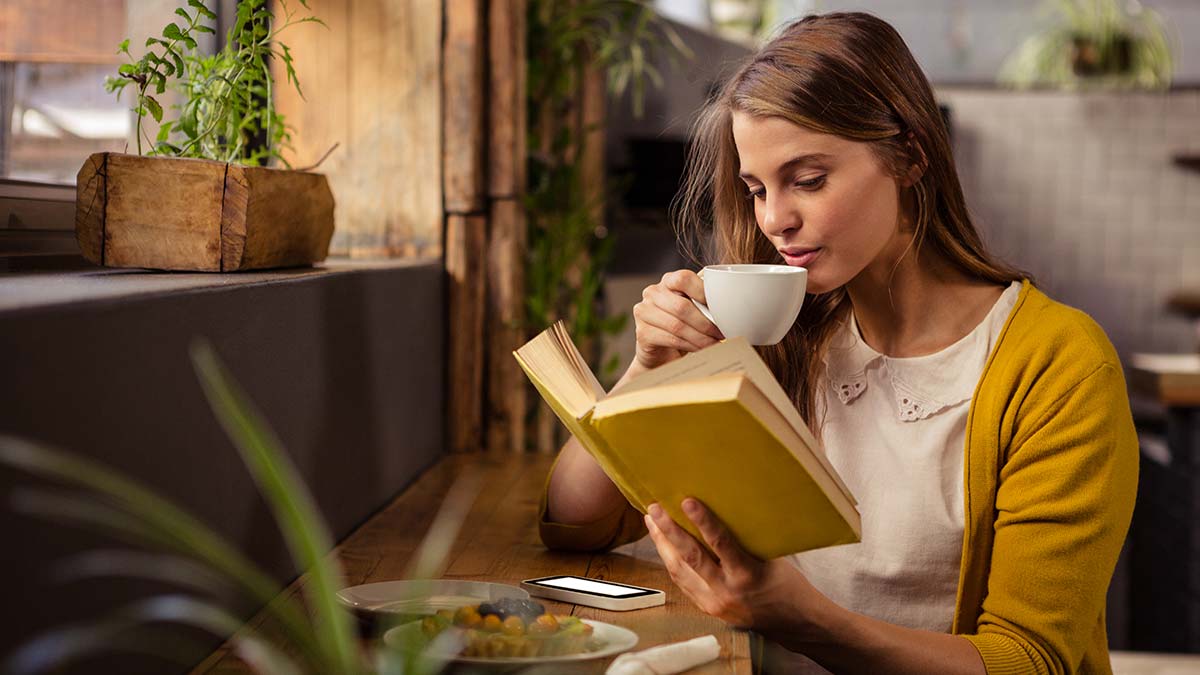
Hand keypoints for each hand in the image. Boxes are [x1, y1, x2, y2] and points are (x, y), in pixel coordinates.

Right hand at [631, 270, 723, 370]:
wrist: (661, 352)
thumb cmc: (683, 325)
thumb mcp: (695, 308)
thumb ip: (706, 301)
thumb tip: (733, 305)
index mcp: (668, 281)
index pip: (684, 278)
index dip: (703, 292)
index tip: (720, 309)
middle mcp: (652, 293)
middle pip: (682, 306)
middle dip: (706, 323)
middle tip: (722, 333)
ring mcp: (644, 312)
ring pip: (677, 326)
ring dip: (701, 338)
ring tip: (715, 344)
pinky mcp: (642, 333)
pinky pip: (671, 339)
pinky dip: (690, 346)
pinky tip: (701, 350)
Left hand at [644, 499, 820, 634]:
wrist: (794, 623)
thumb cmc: (786, 585)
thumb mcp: (770, 558)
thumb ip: (744, 541)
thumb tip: (720, 511)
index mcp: (747, 575)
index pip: (721, 544)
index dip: (703, 521)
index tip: (687, 501)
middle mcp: (727, 591)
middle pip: (690, 557)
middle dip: (668, 531)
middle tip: (654, 508)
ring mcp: (714, 603)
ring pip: (679, 571)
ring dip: (662, 544)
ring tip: (651, 521)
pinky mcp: (708, 609)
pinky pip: (683, 582)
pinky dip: (671, 561)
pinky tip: (663, 545)